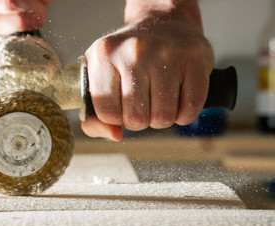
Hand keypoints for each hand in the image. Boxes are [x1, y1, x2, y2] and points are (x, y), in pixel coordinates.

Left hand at [82, 0, 213, 140]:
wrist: (163, 25)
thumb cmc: (128, 60)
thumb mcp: (100, 78)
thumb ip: (95, 117)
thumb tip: (115, 135)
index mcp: (104, 55)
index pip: (106, 113)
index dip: (115, 119)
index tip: (120, 107)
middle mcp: (134, 51)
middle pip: (136, 119)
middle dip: (139, 120)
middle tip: (142, 104)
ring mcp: (166, 53)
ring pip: (163, 118)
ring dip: (162, 119)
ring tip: (158, 101)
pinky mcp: (194, 59)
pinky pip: (190, 109)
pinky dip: (184, 114)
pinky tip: (177, 99)